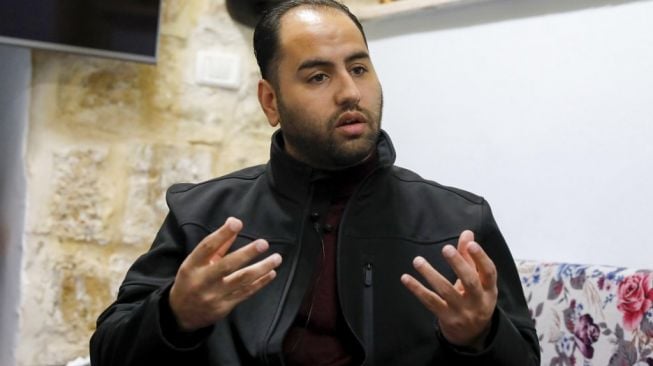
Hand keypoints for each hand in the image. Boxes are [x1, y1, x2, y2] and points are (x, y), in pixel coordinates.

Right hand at [169, 217, 281, 331]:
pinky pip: (246, 292)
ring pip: (242, 280)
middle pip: (227, 265)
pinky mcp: (224, 307)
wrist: (181, 313)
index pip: (207, 247)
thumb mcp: (197, 262)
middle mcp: (203, 280)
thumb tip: (234, 222)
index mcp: (193, 265)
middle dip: (247, 253)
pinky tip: (271, 273)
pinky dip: (260, 282)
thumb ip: (217, 245)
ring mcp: (214, 295)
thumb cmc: (192, 280)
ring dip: (261, 268)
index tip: (237, 223)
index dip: (222, 234)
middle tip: (263, 244)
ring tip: (276, 258)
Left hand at [401, 230, 497, 349]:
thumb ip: (470, 257)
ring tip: (418, 261)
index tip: (471, 244)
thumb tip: (467, 233)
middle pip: (469, 282)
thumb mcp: (477, 281)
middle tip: (446, 248)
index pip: (489, 272)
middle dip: (458, 264)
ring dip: (430, 274)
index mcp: (489, 290)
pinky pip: (430, 302)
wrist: (471, 334)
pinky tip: (405, 278)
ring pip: (446, 291)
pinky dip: (417, 289)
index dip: (481, 258)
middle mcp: (478, 302)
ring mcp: (461, 312)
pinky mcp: (446, 317)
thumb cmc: (474, 299)